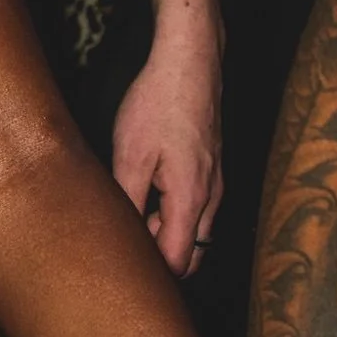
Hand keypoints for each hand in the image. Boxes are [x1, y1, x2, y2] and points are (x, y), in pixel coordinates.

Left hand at [111, 17, 221, 273]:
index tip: (120, 263)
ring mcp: (215, 183)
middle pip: (191, 253)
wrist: (189, 63)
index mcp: (191, 199)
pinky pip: (197, 210)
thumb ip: (129, 202)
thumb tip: (122, 238)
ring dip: (165, 235)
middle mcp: (211, 198)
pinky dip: (173, 216)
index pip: (177, 261)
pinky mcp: (212, 169)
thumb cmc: (158, 104)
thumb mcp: (130, 155)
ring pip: (195, 232)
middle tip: (121, 243)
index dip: (150, 272)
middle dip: (160, 259)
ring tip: (128, 216)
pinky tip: (145, 196)